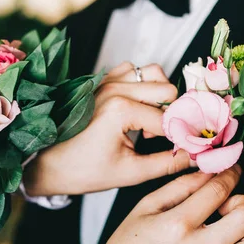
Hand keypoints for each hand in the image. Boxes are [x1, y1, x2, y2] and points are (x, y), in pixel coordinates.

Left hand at [23, 62, 192, 195]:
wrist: (45, 164)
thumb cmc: (81, 171)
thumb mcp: (130, 173)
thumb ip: (168, 163)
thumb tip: (198, 158)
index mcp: (121, 109)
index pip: (170, 119)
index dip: (183, 136)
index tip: (189, 149)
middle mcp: (115, 88)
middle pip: (167, 88)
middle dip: (173, 113)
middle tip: (166, 138)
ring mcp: (106, 80)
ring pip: (152, 73)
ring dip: (159, 95)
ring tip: (150, 122)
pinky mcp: (100, 79)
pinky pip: (133, 70)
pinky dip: (142, 86)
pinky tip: (136, 110)